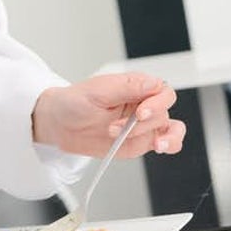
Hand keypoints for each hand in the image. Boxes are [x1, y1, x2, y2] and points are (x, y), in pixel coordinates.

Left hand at [31, 72, 185, 158]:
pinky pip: (164, 144)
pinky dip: (168, 145)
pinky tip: (159, 147)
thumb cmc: (74, 102)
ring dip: (168, 137)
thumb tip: (153, 83)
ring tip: (156, 144)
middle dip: (143, 124)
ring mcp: (143, 125)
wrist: (59, 124)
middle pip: (163, 112)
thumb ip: (127, 88)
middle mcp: (142, 104)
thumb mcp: (97, 91)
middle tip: (117, 129)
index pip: (162, 91)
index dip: (156, 103)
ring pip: (171, 129)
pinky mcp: (139, 142)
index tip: (140, 113)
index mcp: (135, 87)